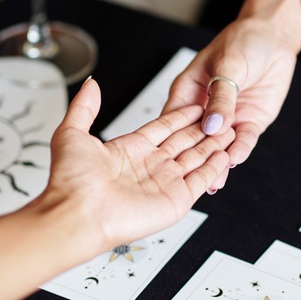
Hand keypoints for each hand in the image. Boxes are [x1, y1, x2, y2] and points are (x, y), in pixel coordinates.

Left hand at [38, 78, 233, 258]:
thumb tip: (90, 84)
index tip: (196, 105)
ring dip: (213, 145)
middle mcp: (148, 166)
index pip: (163, 128)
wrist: (77, 215)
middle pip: (183, 142)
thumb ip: (85, 107)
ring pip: (196, 159)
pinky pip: (200, 180)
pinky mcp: (175, 200)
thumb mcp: (71, 133)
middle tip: (221, 116)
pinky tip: (226, 156)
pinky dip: (214, 168)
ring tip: (230, 130)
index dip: (181, 116)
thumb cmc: (70, 182)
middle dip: (203, 129)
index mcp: (129, 149)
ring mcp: (163, 183)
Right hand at [162, 18, 297, 167]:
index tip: (170, 158)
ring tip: (214, 179)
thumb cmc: (243, 41)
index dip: (172, 138)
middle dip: (195, 158)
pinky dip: (239, 150)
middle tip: (192, 177)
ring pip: (219, 145)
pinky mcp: (249, 122)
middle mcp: (205, 109)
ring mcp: (227, 118)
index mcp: (188, 92)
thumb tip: (211, 126)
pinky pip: (243, 140)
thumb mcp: (228, 65)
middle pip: (196, 139)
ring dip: (217, 161)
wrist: (275, 38)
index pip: (175, 120)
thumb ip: (221, 97)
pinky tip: (234, 159)